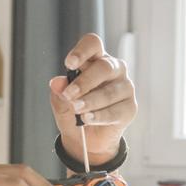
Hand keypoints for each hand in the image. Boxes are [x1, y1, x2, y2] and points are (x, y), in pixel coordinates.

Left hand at [49, 33, 136, 166]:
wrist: (87, 140)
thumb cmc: (75, 113)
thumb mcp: (62, 104)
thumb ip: (59, 93)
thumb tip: (56, 82)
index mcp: (95, 60)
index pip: (93, 44)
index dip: (82, 51)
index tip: (69, 64)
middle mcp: (114, 69)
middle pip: (104, 67)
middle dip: (84, 82)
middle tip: (69, 95)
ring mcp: (125, 88)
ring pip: (109, 91)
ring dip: (91, 101)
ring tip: (77, 110)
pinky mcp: (130, 108)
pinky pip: (115, 111)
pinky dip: (99, 116)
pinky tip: (87, 118)